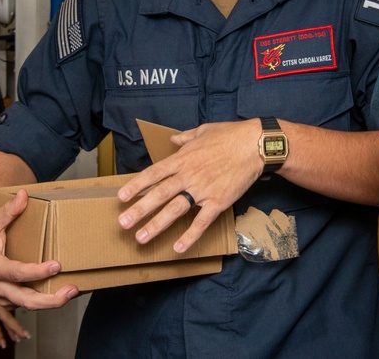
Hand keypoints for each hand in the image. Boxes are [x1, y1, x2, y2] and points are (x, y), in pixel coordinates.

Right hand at [0, 190, 78, 309]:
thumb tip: (24, 195)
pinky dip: (46, 301)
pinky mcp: (8, 301)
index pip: (16, 274)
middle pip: (25, 301)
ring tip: (74, 292)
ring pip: (28, 306)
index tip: (56, 265)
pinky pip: (28, 304)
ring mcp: (3, 297)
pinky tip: (64, 293)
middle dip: (50, 300)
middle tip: (72, 290)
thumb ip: (7, 211)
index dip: (36, 272)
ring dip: (52, 302)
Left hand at [0, 288, 30, 348]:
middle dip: (14, 328)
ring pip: (11, 310)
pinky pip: (10, 304)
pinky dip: (15, 313)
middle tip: (23, 338)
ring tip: (23, 334)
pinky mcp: (2, 291)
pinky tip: (16, 322)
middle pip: (5, 316)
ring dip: (16, 323)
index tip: (2, 343)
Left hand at [118, 120, 259, 252]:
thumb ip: (185, 137)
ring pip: (175, 209)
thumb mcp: (204, 130)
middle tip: (123, 224)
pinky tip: (178, 248)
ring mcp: (203, 189)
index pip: (153, 174)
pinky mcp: (218, 201)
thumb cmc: (231, 135)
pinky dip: (190, 235)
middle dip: (139, 210)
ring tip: (141, 238)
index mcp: (183, 158)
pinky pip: (201, 221)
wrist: (256, 145)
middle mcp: (189, 175)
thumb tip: (173, 139)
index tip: (121, 198)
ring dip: (157, 225)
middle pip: (159, 194)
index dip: (136, 186)